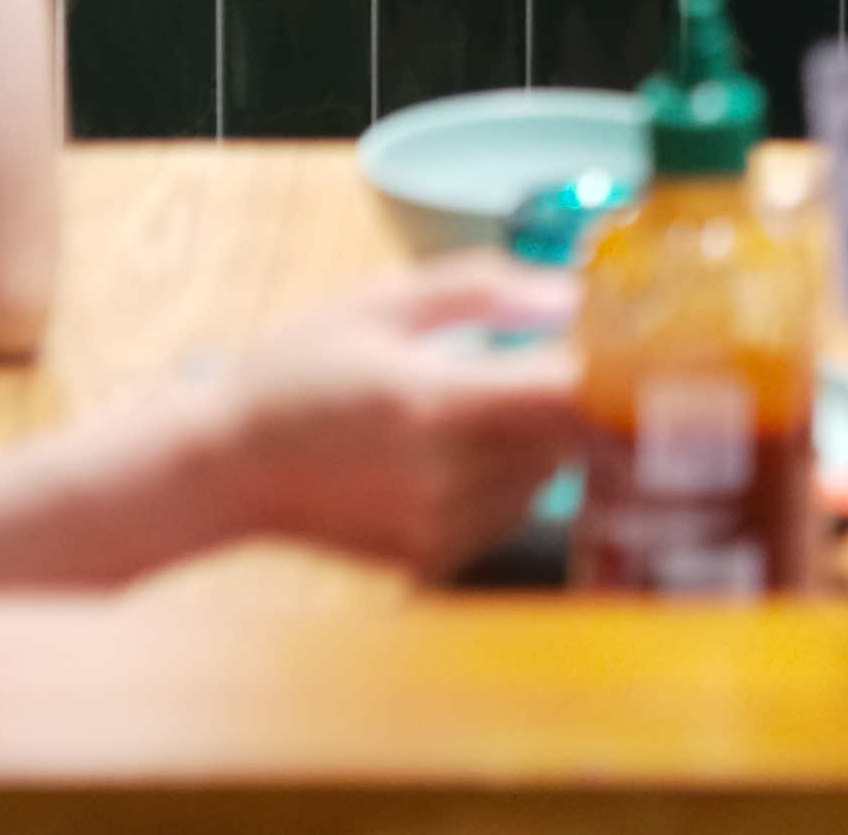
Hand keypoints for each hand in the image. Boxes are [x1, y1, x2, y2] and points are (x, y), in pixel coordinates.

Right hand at [197, 258, 586, 577]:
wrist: (230, 467)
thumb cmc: (300, 371)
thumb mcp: (382, 302)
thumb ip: (483, 290)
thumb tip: (567, 295)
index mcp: (436, 403)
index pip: (567, 395)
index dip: (607, 370)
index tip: (617, 343)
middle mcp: (446, 476)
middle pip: (568, 440)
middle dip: (569, 400)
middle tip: (544, 363)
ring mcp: (441, 526)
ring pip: (546, 478)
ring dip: (539, 442)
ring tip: (478, 408)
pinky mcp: (435, 558)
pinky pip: (509, 514)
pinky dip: (506, 481)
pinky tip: (455, 455)